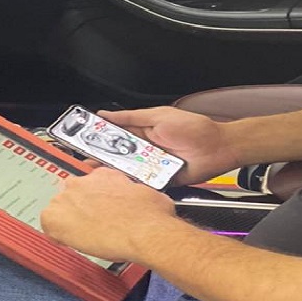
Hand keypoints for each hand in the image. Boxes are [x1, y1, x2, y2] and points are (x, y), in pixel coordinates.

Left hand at [40, 168, 176, 262]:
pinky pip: (48, 225)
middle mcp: (83, 181)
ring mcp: (67, 198)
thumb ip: (132, 194)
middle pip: (72, 194)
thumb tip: (138, 201)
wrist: (145, 230)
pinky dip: (56, 234)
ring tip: (84, 236)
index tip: (99, 209)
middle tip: (93, 224)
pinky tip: (70, 242)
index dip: (93, 199)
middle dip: (80, 208)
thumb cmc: (152, 215)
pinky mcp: (55, 216)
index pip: (90, 183)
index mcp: (104, 174)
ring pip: (59, 208)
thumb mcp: (146, 194)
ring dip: (69, 220)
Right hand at [98, 107, 237, 185]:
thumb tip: (107, 114)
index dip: (99, 138)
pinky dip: (135, 185)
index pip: (115, 136)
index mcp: (143, 132)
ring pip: (129, 171)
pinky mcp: (161, 181)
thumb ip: (131, 117)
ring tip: (99, 176)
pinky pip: (144, 184)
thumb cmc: (193, 128)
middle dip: (103, 160)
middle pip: (119, 156)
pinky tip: (123, 186)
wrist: (218, 147)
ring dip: (116, 174)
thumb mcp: (158, 116)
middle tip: (87, 163)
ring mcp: (153, 166)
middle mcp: (145, 150)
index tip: (83, 141)